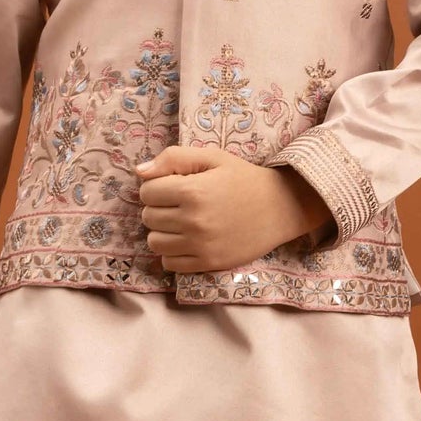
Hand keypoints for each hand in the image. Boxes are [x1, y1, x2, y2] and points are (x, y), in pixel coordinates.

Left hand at [134, 145, 332, 271]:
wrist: (281, 206)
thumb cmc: (243, 179)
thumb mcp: (211, 157)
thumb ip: (173, 158)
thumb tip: (139, 172)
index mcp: (191, 191)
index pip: (146, 192)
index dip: (157, 186)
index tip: (174, 186)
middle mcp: (193, 221)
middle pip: (148, 217)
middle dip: (159, 208)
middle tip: (180, 204)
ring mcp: (200, 246)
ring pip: (154, 243)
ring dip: (162, 232)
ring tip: (181, 223)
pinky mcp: (208, 263)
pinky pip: (169, 264)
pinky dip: (172, 253)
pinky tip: (187, 241)